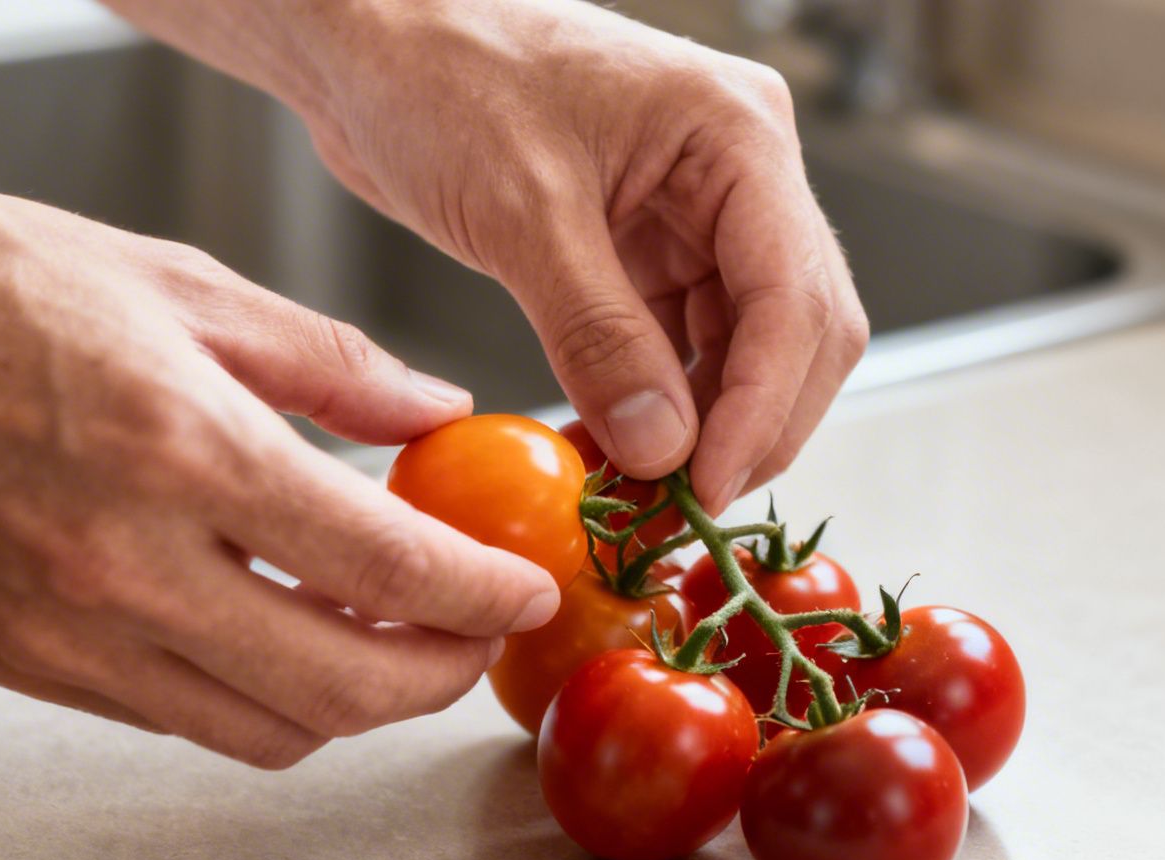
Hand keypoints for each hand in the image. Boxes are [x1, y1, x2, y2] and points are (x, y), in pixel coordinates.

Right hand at [0, 127, 558, 766]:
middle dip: (438, 678)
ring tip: (382, 642)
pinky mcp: (19, 666)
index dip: (481, 596)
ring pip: (263, 733)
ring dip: (350, 705)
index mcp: (183, 448)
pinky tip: (272, 638)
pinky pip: (174, 720)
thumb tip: (431, 414)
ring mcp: (66, 633)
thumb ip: (328, 365)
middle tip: (472, 639)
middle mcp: (125, 563)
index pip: (385, 569)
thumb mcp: (175, 284)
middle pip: (341, 689)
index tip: (520, 592)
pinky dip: (251, 701)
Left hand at [116, 0, 869, 513]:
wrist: (368, 44)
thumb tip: (663, 449)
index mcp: (737, 136)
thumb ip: (598, 334)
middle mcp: (738, 175)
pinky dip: (655, 410)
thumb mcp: (522, 212)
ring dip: (700, 430)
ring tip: (635, 494)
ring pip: (743, 353)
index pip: (795, 297)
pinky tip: (611, 455)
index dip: (761, 407)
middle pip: (796, 334)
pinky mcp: (647, 252)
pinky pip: (680, 350)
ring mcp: (697, 216)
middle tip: (677, 509)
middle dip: (745, 427)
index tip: (704, 487)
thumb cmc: (440, 76)